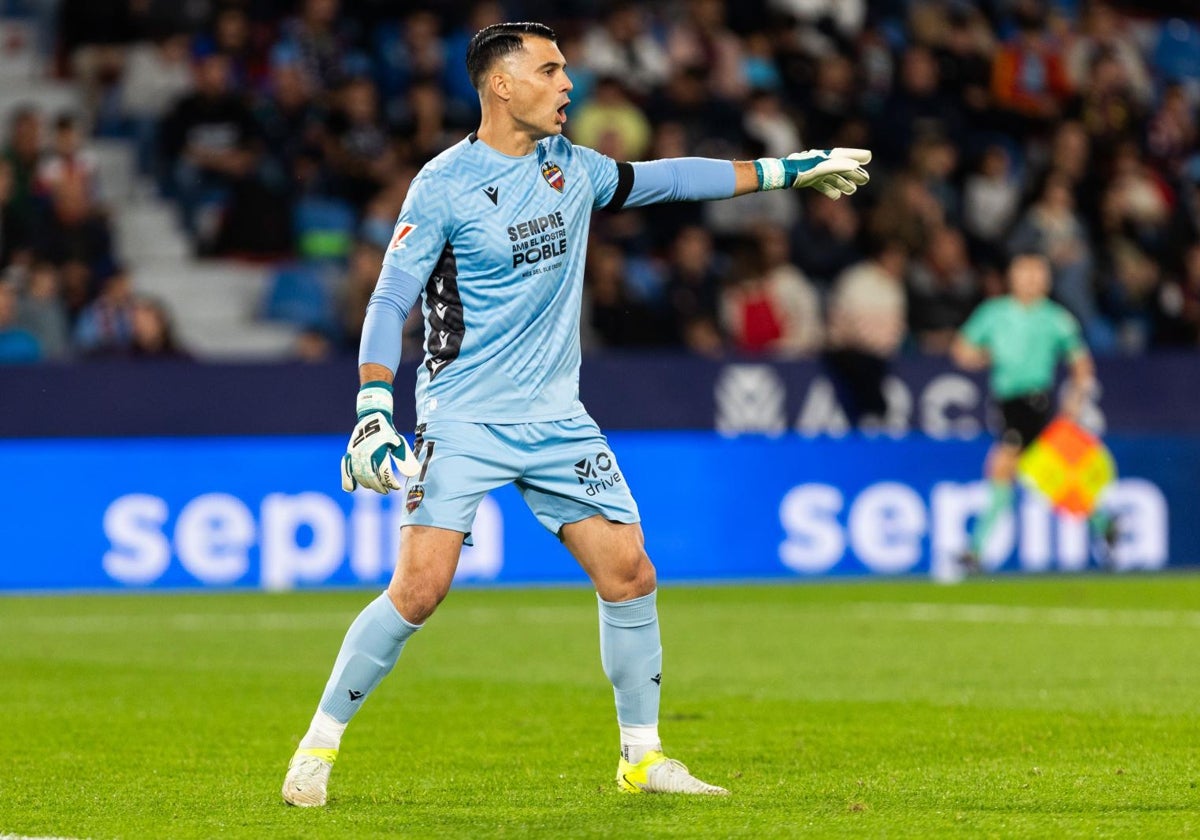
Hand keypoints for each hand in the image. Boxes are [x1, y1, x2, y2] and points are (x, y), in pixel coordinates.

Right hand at [340, 382, 420, 493]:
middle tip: (386, 491)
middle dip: (379, 486)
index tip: (397, 487)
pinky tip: (351, 488)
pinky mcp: (349, 453)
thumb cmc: (388, 432)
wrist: (372, 417)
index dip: (391, 483)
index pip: (384, 474)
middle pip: (370, 477)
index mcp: (378, 451)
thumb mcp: (399, 443)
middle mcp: (364, 454)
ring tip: (376, 487)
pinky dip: (347, 479)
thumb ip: (405, 459)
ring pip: (358, 475)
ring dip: (367, 484)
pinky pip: (345, 469)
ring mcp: (354, 454)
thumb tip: (412, 474)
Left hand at [757, 149, 871, 198]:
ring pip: (833, 177)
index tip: (868, 156)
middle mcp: (822, 163)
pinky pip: (823, 185)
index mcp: (827, 157)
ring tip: (852, 190)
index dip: (857, 155)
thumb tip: (855, 165)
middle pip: (841, 168)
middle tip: (865, 180)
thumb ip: (839, 166)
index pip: (845, 155)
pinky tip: (836, 197)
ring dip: (843, 184)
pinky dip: (830, 190)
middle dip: (854, 174)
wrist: (784, 175)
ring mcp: (816, 171)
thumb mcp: (822, 168)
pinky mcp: (809, 179)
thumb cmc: (802, 169)